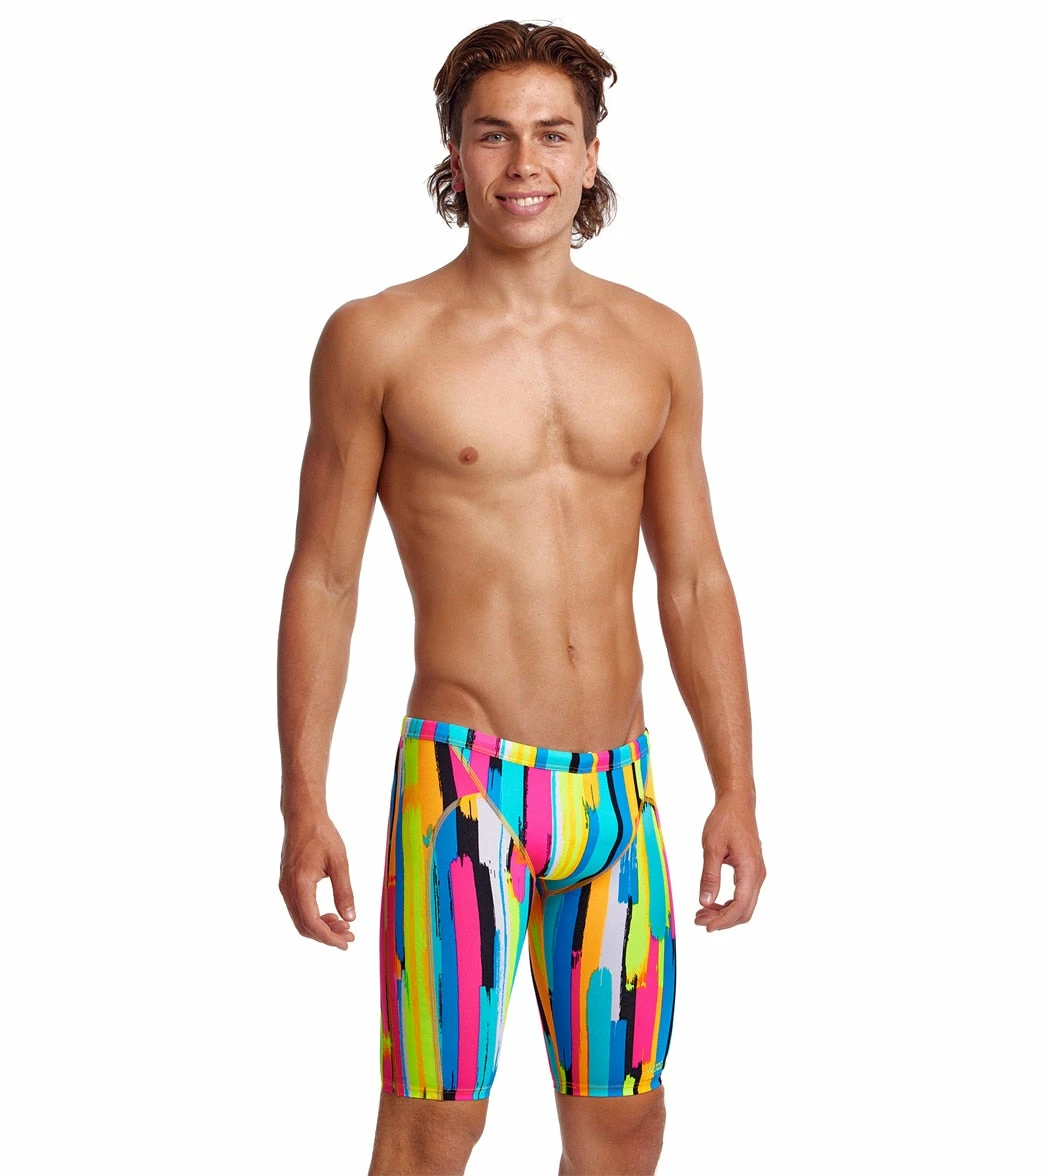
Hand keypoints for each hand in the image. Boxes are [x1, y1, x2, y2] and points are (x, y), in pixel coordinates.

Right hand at [278, 812, 355, 949]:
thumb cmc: (322, 834)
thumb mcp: (339, 861)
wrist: (302, 816)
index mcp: (300, 884)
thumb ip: (344, 891)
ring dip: (320, 927)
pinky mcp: (287, 883)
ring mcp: (285, 887)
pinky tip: (330, 914)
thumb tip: (351, 918)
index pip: (311, 922)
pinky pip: (298, 909)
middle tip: (349, 936)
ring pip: (300, 919)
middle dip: (326, 936)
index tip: (346, 943)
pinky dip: (313, 917)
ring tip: (343, 926)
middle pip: (303, 926)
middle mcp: (288, 889)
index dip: (329, 938)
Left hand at [695, 790, 765, 931]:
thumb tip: (705, 902)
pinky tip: (712, 903)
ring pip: (745, 905)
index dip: (724, 920)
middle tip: (699, 920)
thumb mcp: (711, 847)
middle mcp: (758, 874)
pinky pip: (744, 895)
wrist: (738, 804)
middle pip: (745, 910)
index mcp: (750, 869)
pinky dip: (729, 904)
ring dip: (725, 913)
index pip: (740, 906)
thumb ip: (709, 876)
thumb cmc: (725, 821)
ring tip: (702, 913)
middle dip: (723, 920)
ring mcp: (757, 873)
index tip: (706, 926)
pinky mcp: (752, 871)